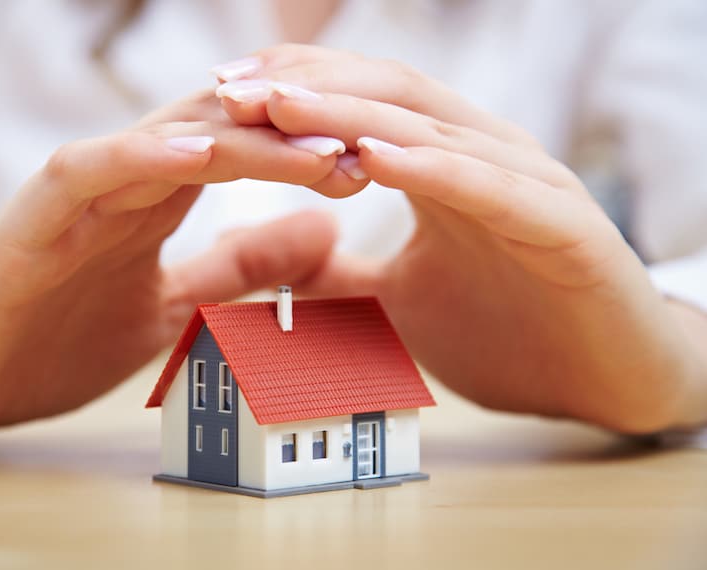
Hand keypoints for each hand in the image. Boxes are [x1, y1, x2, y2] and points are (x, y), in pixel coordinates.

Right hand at [0, 88, 363, 438]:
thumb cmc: (56, 338)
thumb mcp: (176, 306)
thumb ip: (240, 267)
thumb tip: (325, 232)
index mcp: (157, 199)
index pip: (245, 156)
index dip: (309, 155)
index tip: (377, 167)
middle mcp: (123, 183)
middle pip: (220, 135)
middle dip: (294, 137)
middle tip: (368, 144)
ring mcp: (77, 196)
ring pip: (166, 141)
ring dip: (242, 138)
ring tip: (312, 141)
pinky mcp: (31, 221)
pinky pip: (88, 171)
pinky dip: (141, 156)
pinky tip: (199, 153)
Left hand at [216, 45, 706, 431]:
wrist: (604, 381)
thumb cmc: (506, 331)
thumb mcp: (395, 302)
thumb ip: (337, 277)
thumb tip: (271, 264)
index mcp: (446, 167)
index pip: (363, 106)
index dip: (295, 92)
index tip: (221, 96)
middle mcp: (485, 157)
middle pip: (388, 97)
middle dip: (307, 89)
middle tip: (229, 88)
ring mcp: (526, 185)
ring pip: (432, 131)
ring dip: (351, 116)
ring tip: (279, 106)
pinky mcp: (564, 226)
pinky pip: (489, 187)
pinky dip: (431, 168)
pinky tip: (374, 157)